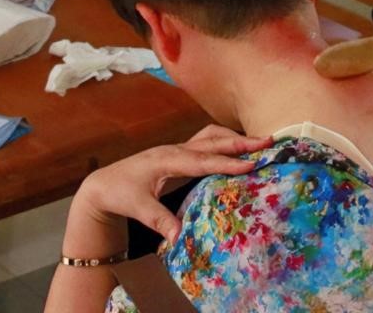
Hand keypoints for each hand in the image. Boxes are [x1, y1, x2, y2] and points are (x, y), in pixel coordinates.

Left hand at [69, 126, 272, 246]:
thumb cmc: (121, 194)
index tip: (251, 164)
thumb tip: (178, 237)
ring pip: (212, 136)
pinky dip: (225, 141)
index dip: (228, 162)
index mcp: (167, 160)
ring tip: (259, 142)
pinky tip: (237, 148)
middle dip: (241, 141)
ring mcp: (178, 148)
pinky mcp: (180, 153)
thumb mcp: (137, 208)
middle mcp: (175, 149)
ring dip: (235, 137)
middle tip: (268, 142)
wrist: (104, 184)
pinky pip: (207, 141)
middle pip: (213, 141)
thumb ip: (159, 219)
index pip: (203, 160)